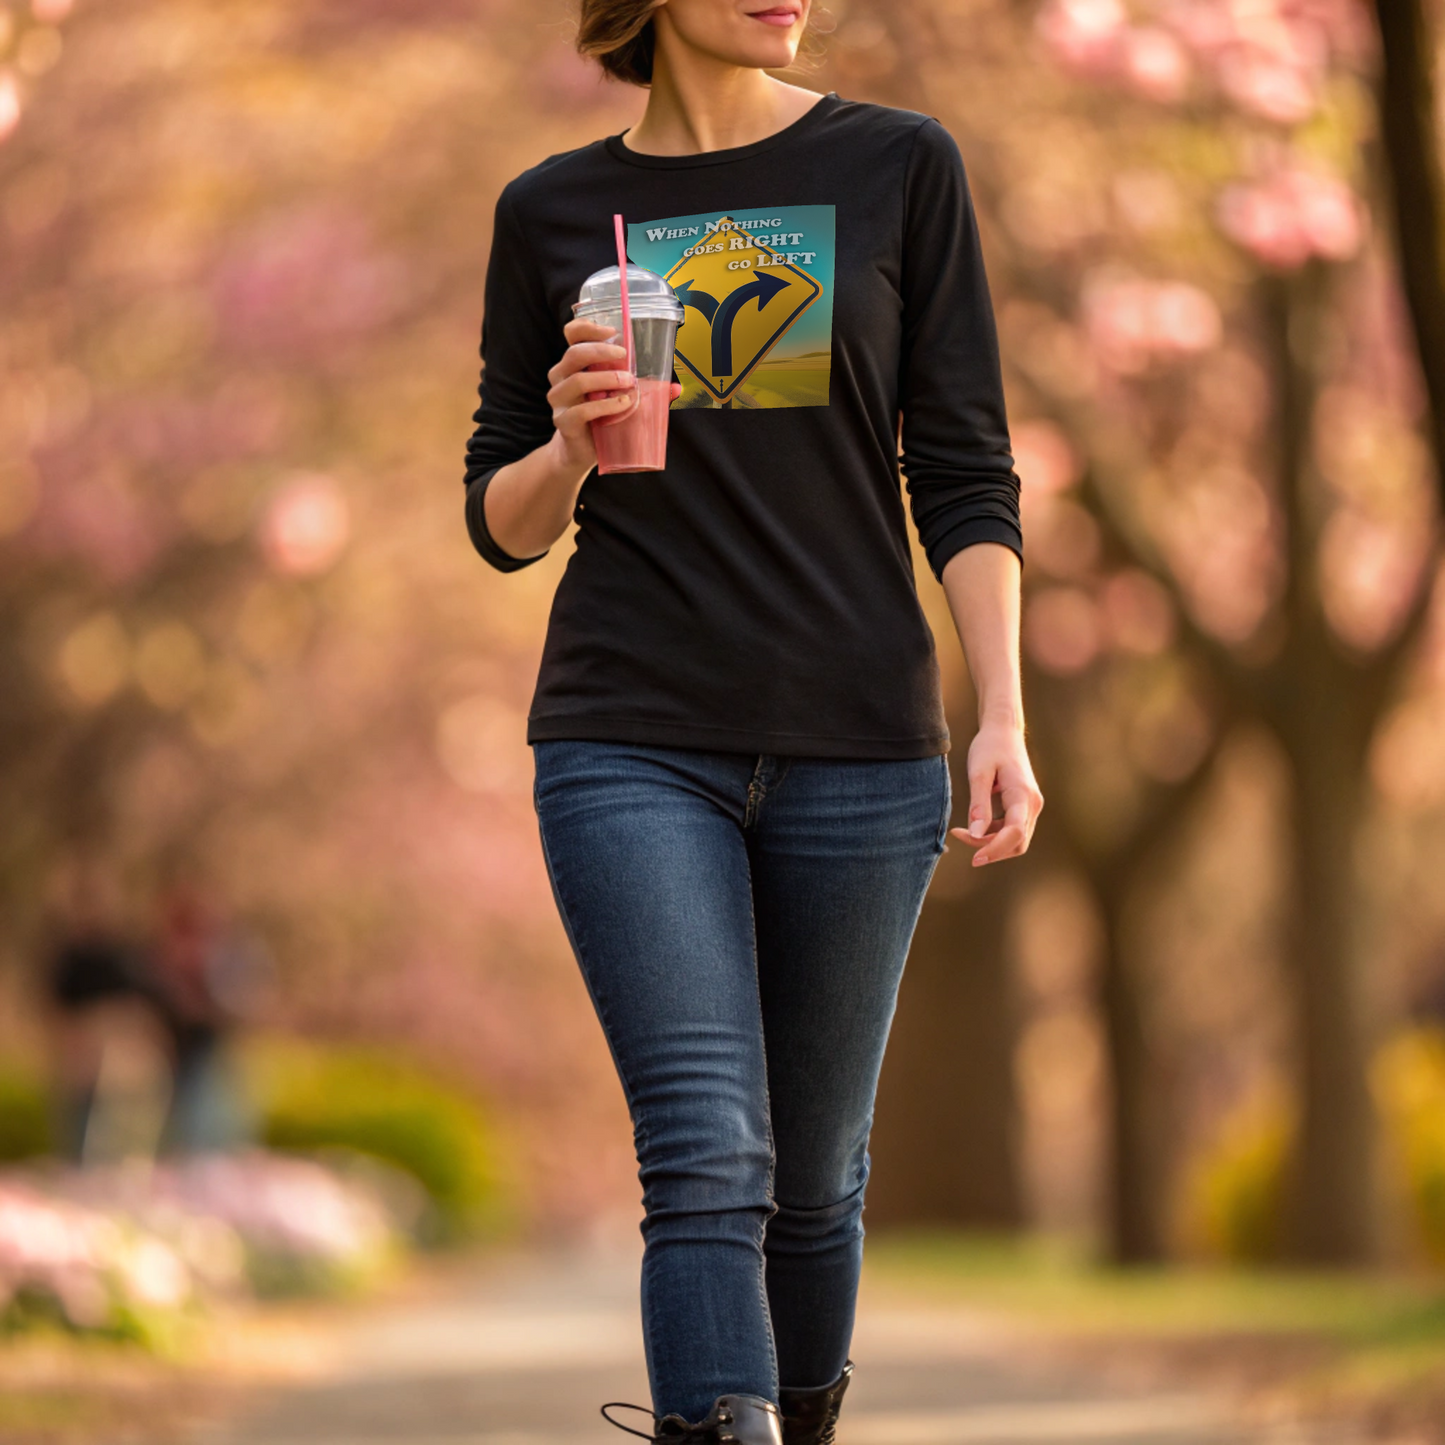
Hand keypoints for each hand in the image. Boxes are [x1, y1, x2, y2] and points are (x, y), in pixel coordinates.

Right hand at [547, 319, 682, 472]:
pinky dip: (605, 406)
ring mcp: (560, 400)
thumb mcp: (620, 397)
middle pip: (574, 353)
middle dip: (601, 351)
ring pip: (577, 380)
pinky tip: (623, 404)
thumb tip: (676, 388)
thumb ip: (643, 389)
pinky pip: (581, 411)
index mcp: (574, 364)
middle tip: (625, 354)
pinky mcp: (564, 422)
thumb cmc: (601, 418)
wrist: (582, 452)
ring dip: (606, 378)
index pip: (571, 334)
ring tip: (628, 383)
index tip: (612, 331)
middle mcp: (562, 377)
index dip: (587, 328)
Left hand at [949, 718, 1043, 866]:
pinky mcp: (1024, 807)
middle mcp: (1033, 805)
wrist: (1004, 732)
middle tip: (959, 835)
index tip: (973, 859)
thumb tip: (975, 835)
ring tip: (962, 831)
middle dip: (990, 849)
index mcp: (1023, 796)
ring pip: (1016, 840)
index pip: (1014, 834)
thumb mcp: (979, 772)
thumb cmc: (990, 748)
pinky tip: (974, 824)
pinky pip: (1012, 830)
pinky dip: (993, 834)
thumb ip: (978, 804)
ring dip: (991, 843)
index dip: (994, 850)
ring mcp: (1031, 807)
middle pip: (1017, 843)